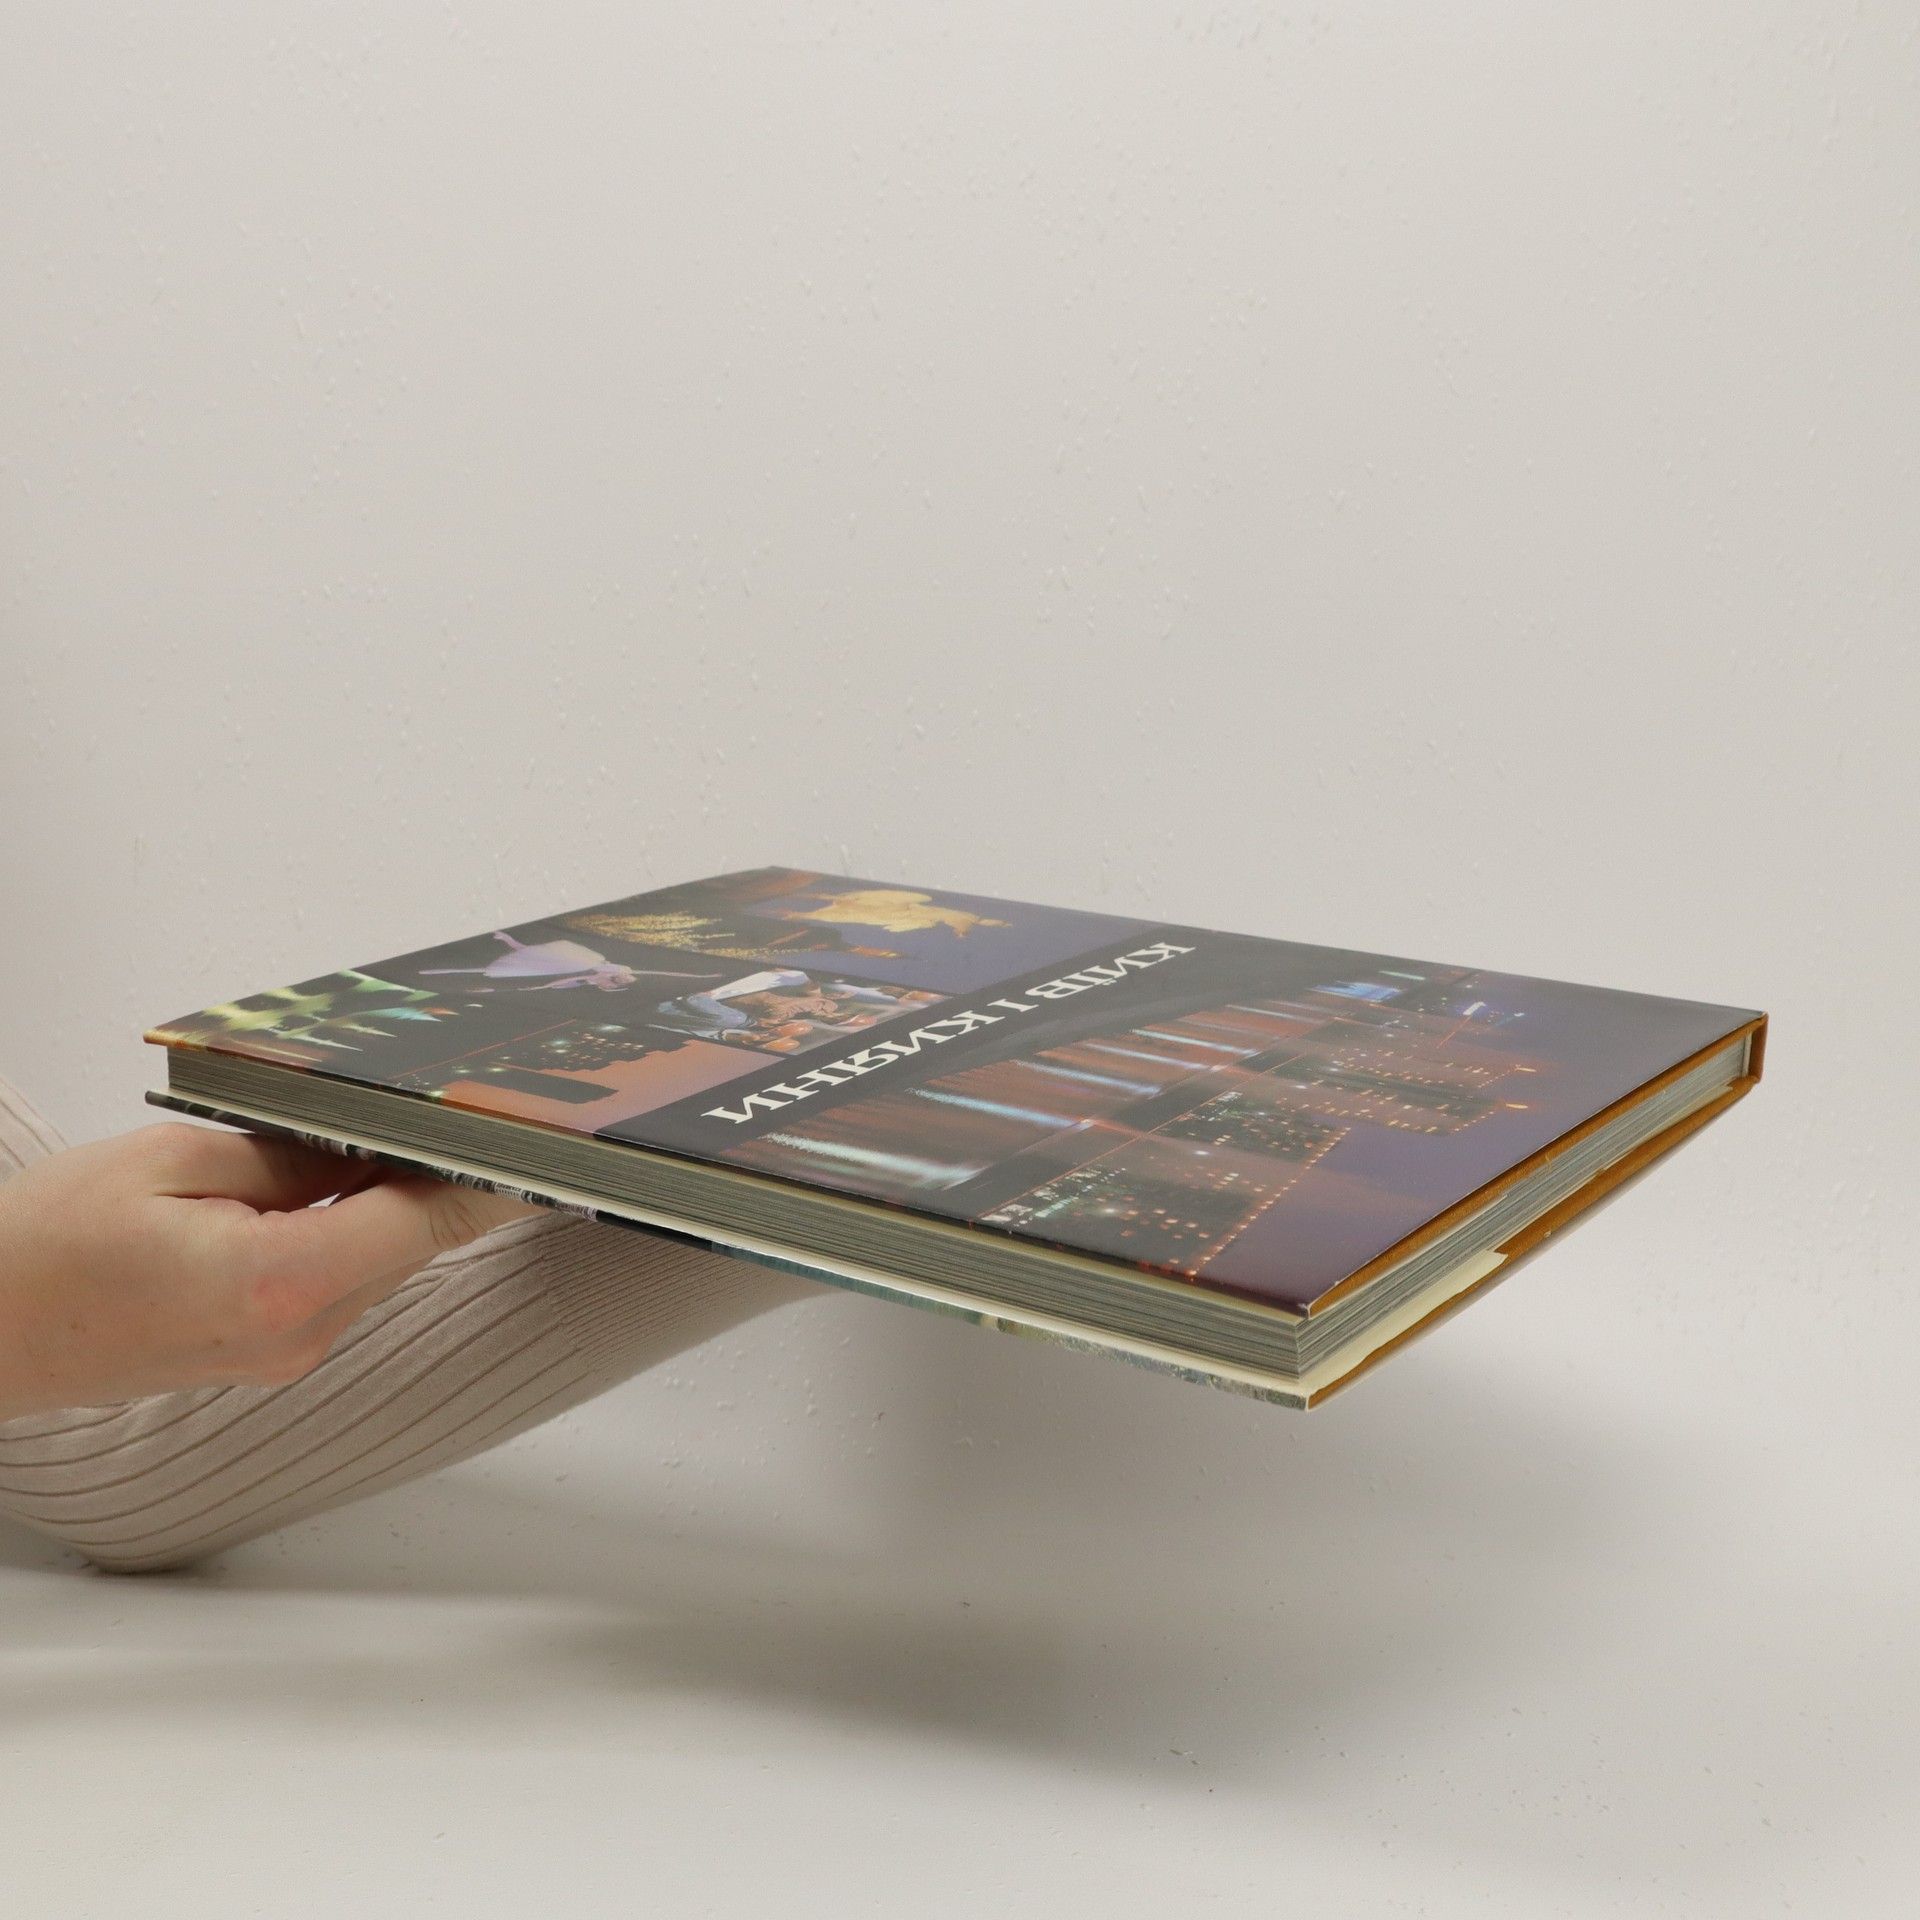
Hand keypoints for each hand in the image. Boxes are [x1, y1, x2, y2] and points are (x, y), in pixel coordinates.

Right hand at [0, 1121, 534, 1418]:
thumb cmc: (41, 1250)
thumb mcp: (172, 1164)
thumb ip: (291, 1154)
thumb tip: (375, 1144)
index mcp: (277, 1283)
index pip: (428, 1221)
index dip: (492, 1175)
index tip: (545, 1143)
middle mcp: (295, 1334)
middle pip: (412, 1241)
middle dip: (443, 1174)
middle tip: (476, 1109)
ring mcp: (283, 1353)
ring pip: (378, 1259)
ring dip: (392, 1200)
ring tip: (394, 1131)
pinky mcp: (265, 1354)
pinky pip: (338, 1280)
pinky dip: (351, 1230)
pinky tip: (332, 1180)